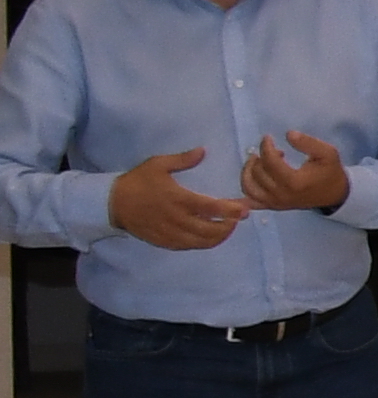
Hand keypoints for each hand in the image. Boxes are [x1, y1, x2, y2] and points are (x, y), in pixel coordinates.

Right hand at [104, 148, 242, 250]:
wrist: (112, 202)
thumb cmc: (138, 181)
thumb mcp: (157, 164)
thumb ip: (182, 160)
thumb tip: (203, 151)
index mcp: (176, 198)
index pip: (209, 207)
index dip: (230, 210)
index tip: (245, 210)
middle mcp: (174, 218)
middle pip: (208, 229)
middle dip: (228, 226)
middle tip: (239, 219)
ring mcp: (168, 232)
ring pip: (199, 241)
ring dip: (218, 237)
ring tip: (228, 228)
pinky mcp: (162, 241)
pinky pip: (187, 246)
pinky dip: (202, 244)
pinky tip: (210, 237)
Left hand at [237, 134, 349, 213]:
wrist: (334, 195)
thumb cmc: (330, 173)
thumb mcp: (327, 153)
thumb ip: (309, 143)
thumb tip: (288, 134)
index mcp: (294, 182)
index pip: (270, 161)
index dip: (266, 146)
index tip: (267, 138)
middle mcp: (281, 195)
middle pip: (258, 172)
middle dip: (260, 157)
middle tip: (270, 150)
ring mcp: (275, 202)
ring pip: (248, 186)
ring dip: (248, 171)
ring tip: (257, 161)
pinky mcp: (272, 206)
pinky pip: (249, 201)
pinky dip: (241, 193)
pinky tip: (246, 182)